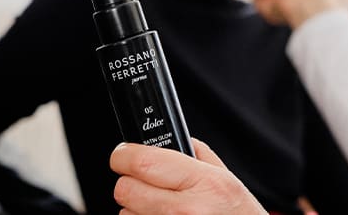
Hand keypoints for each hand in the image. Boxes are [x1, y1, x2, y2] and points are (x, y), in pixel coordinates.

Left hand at [109, 139, 266, 214]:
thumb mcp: (226, 178)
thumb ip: (194, 154)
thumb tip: (163, 141)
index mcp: (205, 183)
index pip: (143, 162)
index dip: (124, 155)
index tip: (122, 155)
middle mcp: (188, 211)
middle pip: (126, 190)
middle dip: (130, 183)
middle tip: (143, 184)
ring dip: (136, 210)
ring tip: (161, 209)